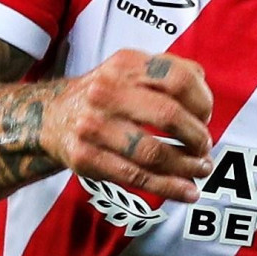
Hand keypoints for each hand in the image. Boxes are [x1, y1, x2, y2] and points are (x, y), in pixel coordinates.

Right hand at [39, 49, 216, 201]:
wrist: (50, 117)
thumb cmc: (105, 95)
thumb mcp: (130, 70)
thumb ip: (168, 71)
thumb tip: (204, 92)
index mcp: (124, 65)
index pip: (178, 78)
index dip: (202, 100)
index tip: (206, 116)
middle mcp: (106, 91)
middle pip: (168, 114)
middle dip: (196, 136)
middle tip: (204, 146)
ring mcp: (93, 126)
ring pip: (153, 152)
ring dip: (187, 166)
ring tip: (201, 169)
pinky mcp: (86, 158)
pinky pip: (136, 177)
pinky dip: (169, 187)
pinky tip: (187, 191)